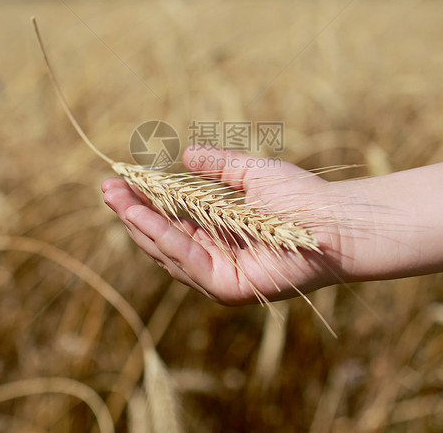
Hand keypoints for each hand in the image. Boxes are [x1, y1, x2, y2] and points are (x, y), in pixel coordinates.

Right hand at [102, 147, 352, 304]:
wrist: (336, 220)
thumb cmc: (302, 198)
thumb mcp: (250, 174)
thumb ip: (218, 167)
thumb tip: (185, 154)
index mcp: (219, 235)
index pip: (171, 221)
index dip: (144, 203)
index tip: (119, 180)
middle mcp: (216, 258)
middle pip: (162, 239)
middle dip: (132, 214)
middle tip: (106, 188)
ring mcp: (220, 276)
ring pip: (168, 252)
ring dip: (140, 225)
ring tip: (115, 199)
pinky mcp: (228, 288)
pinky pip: (188, 261)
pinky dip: (165, 238)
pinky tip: (144, 217)